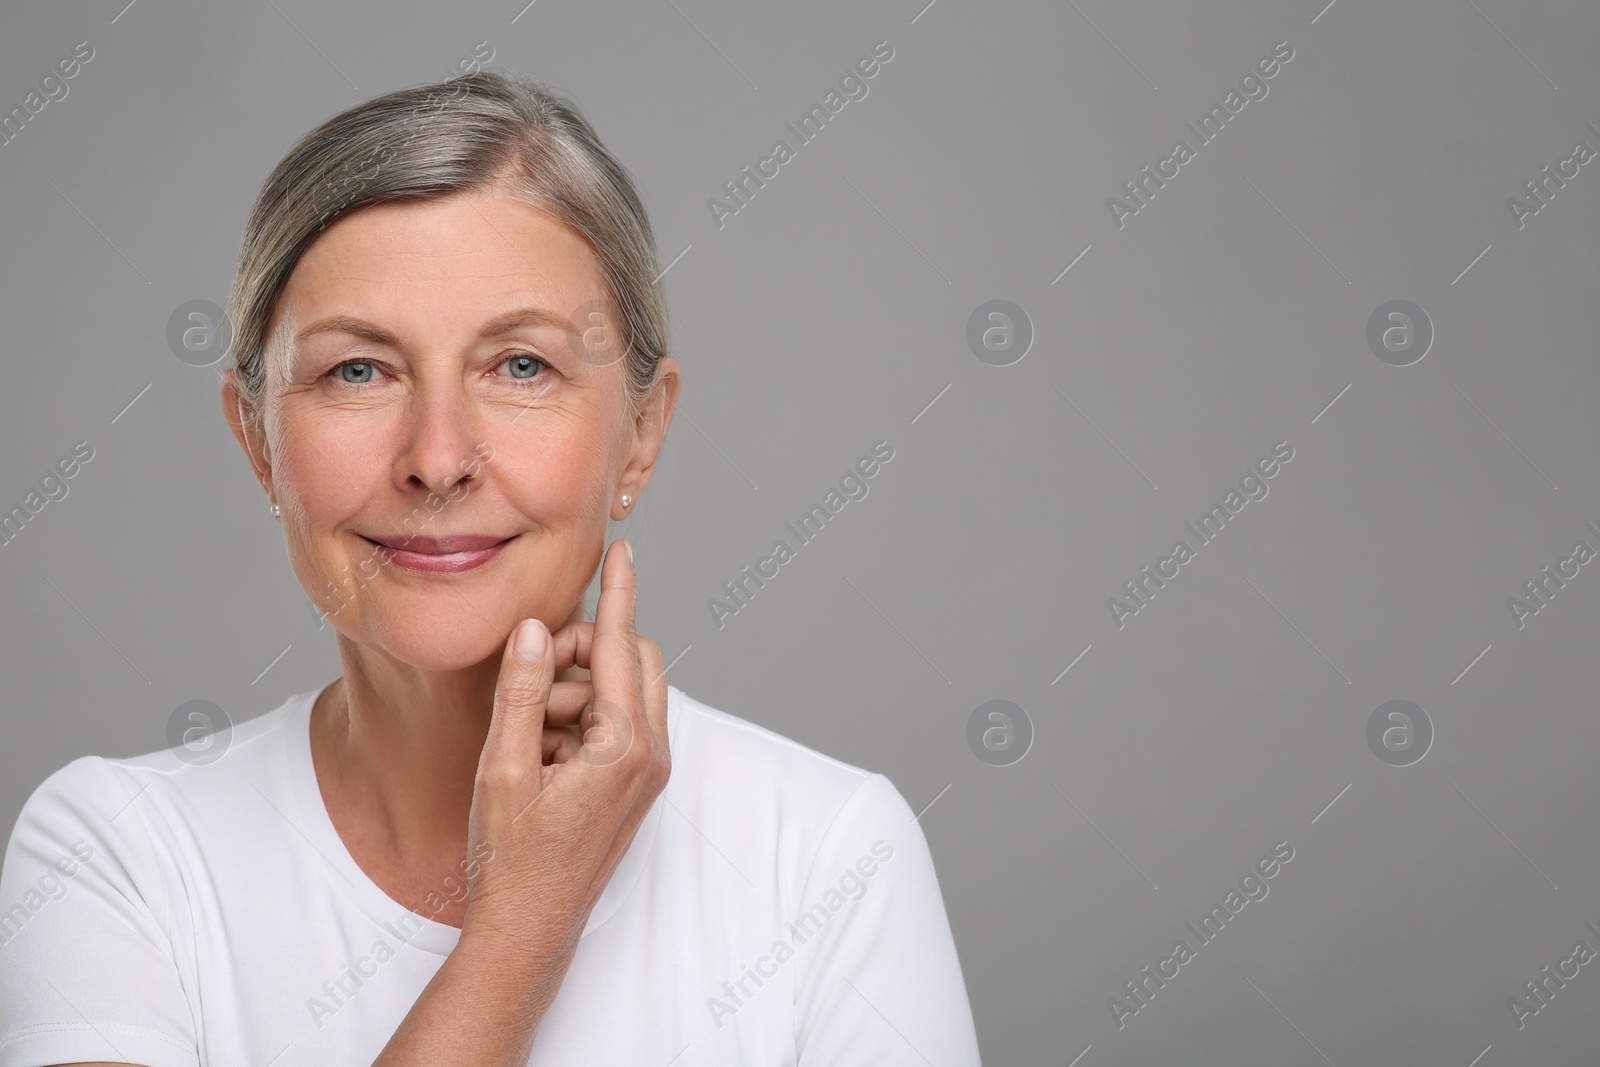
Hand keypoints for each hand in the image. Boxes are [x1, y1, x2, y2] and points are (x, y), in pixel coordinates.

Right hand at [462, 538, 670, 959]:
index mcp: (625, 746)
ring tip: (525, 739)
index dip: (618, 593)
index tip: (622, 549)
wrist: (530, 928)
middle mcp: (651, 755)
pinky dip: (579, 724)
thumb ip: (519, 692)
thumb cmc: (512, 858)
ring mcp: (648, 772)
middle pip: (630, 662)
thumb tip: (533, 629)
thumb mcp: (504, 768)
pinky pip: (616, 726)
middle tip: (528, 680)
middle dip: (581, 655)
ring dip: (573, 695)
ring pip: (620, 694)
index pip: (623, 646)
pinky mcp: (637, 785)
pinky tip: (538, 759)